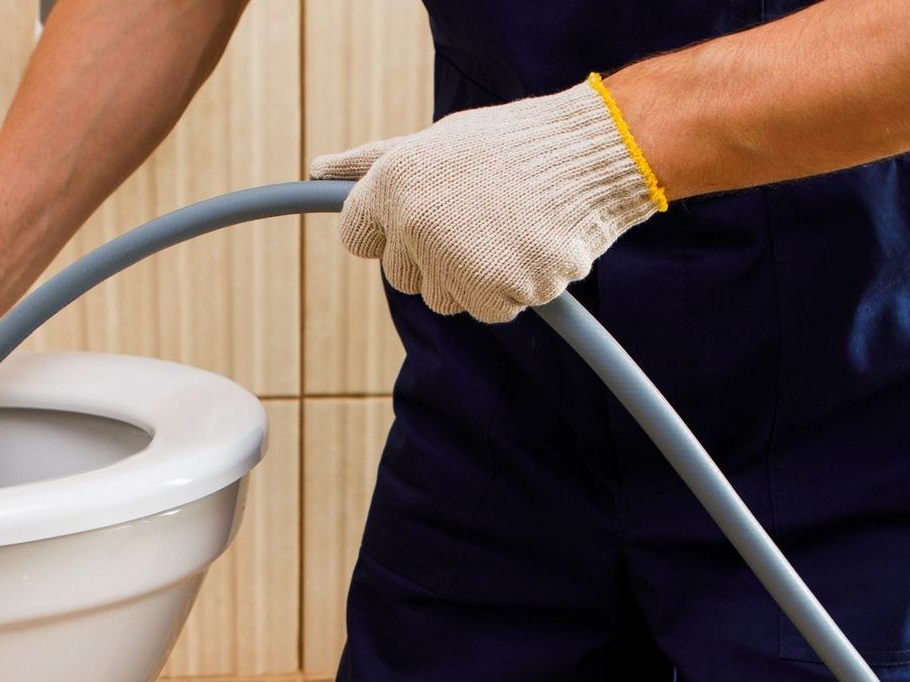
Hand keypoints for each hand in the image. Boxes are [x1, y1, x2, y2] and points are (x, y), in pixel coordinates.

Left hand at [308, 75, 664, 323]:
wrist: (592, 153)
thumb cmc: (510, 146)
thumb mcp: (433, 143)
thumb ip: (372, 165)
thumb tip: (316, 170)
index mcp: (391, 185)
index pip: (357, 239)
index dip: (392, 231)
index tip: (427, 213)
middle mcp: (413, 224)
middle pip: (400, 278)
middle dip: (434, 258)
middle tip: (480, 215)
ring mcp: (453, 261)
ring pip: (444, 300)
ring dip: (474, 277)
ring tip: (509, 227)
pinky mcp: (495, 292)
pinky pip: (488, 311)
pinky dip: (513, 289)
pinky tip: (532, 246)